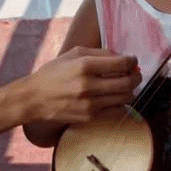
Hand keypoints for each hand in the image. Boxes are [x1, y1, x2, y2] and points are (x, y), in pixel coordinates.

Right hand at [25, 48, 140, 123]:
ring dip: (130, 90)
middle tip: (135, 74)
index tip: (133, 61)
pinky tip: (113, 96)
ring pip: (125, 98)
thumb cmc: (53, 73)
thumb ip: (99, 53)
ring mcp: (89, 104)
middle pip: (128, 82)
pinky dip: (118, 102)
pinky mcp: (89, 117)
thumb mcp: (73, 54)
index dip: (132, 61)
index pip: (121, 63)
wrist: (34, 99)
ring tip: (125, 85)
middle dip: (136, 77)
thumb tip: (122, 56)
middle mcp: (88, 85)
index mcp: (85, 65)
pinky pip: (115, 109)